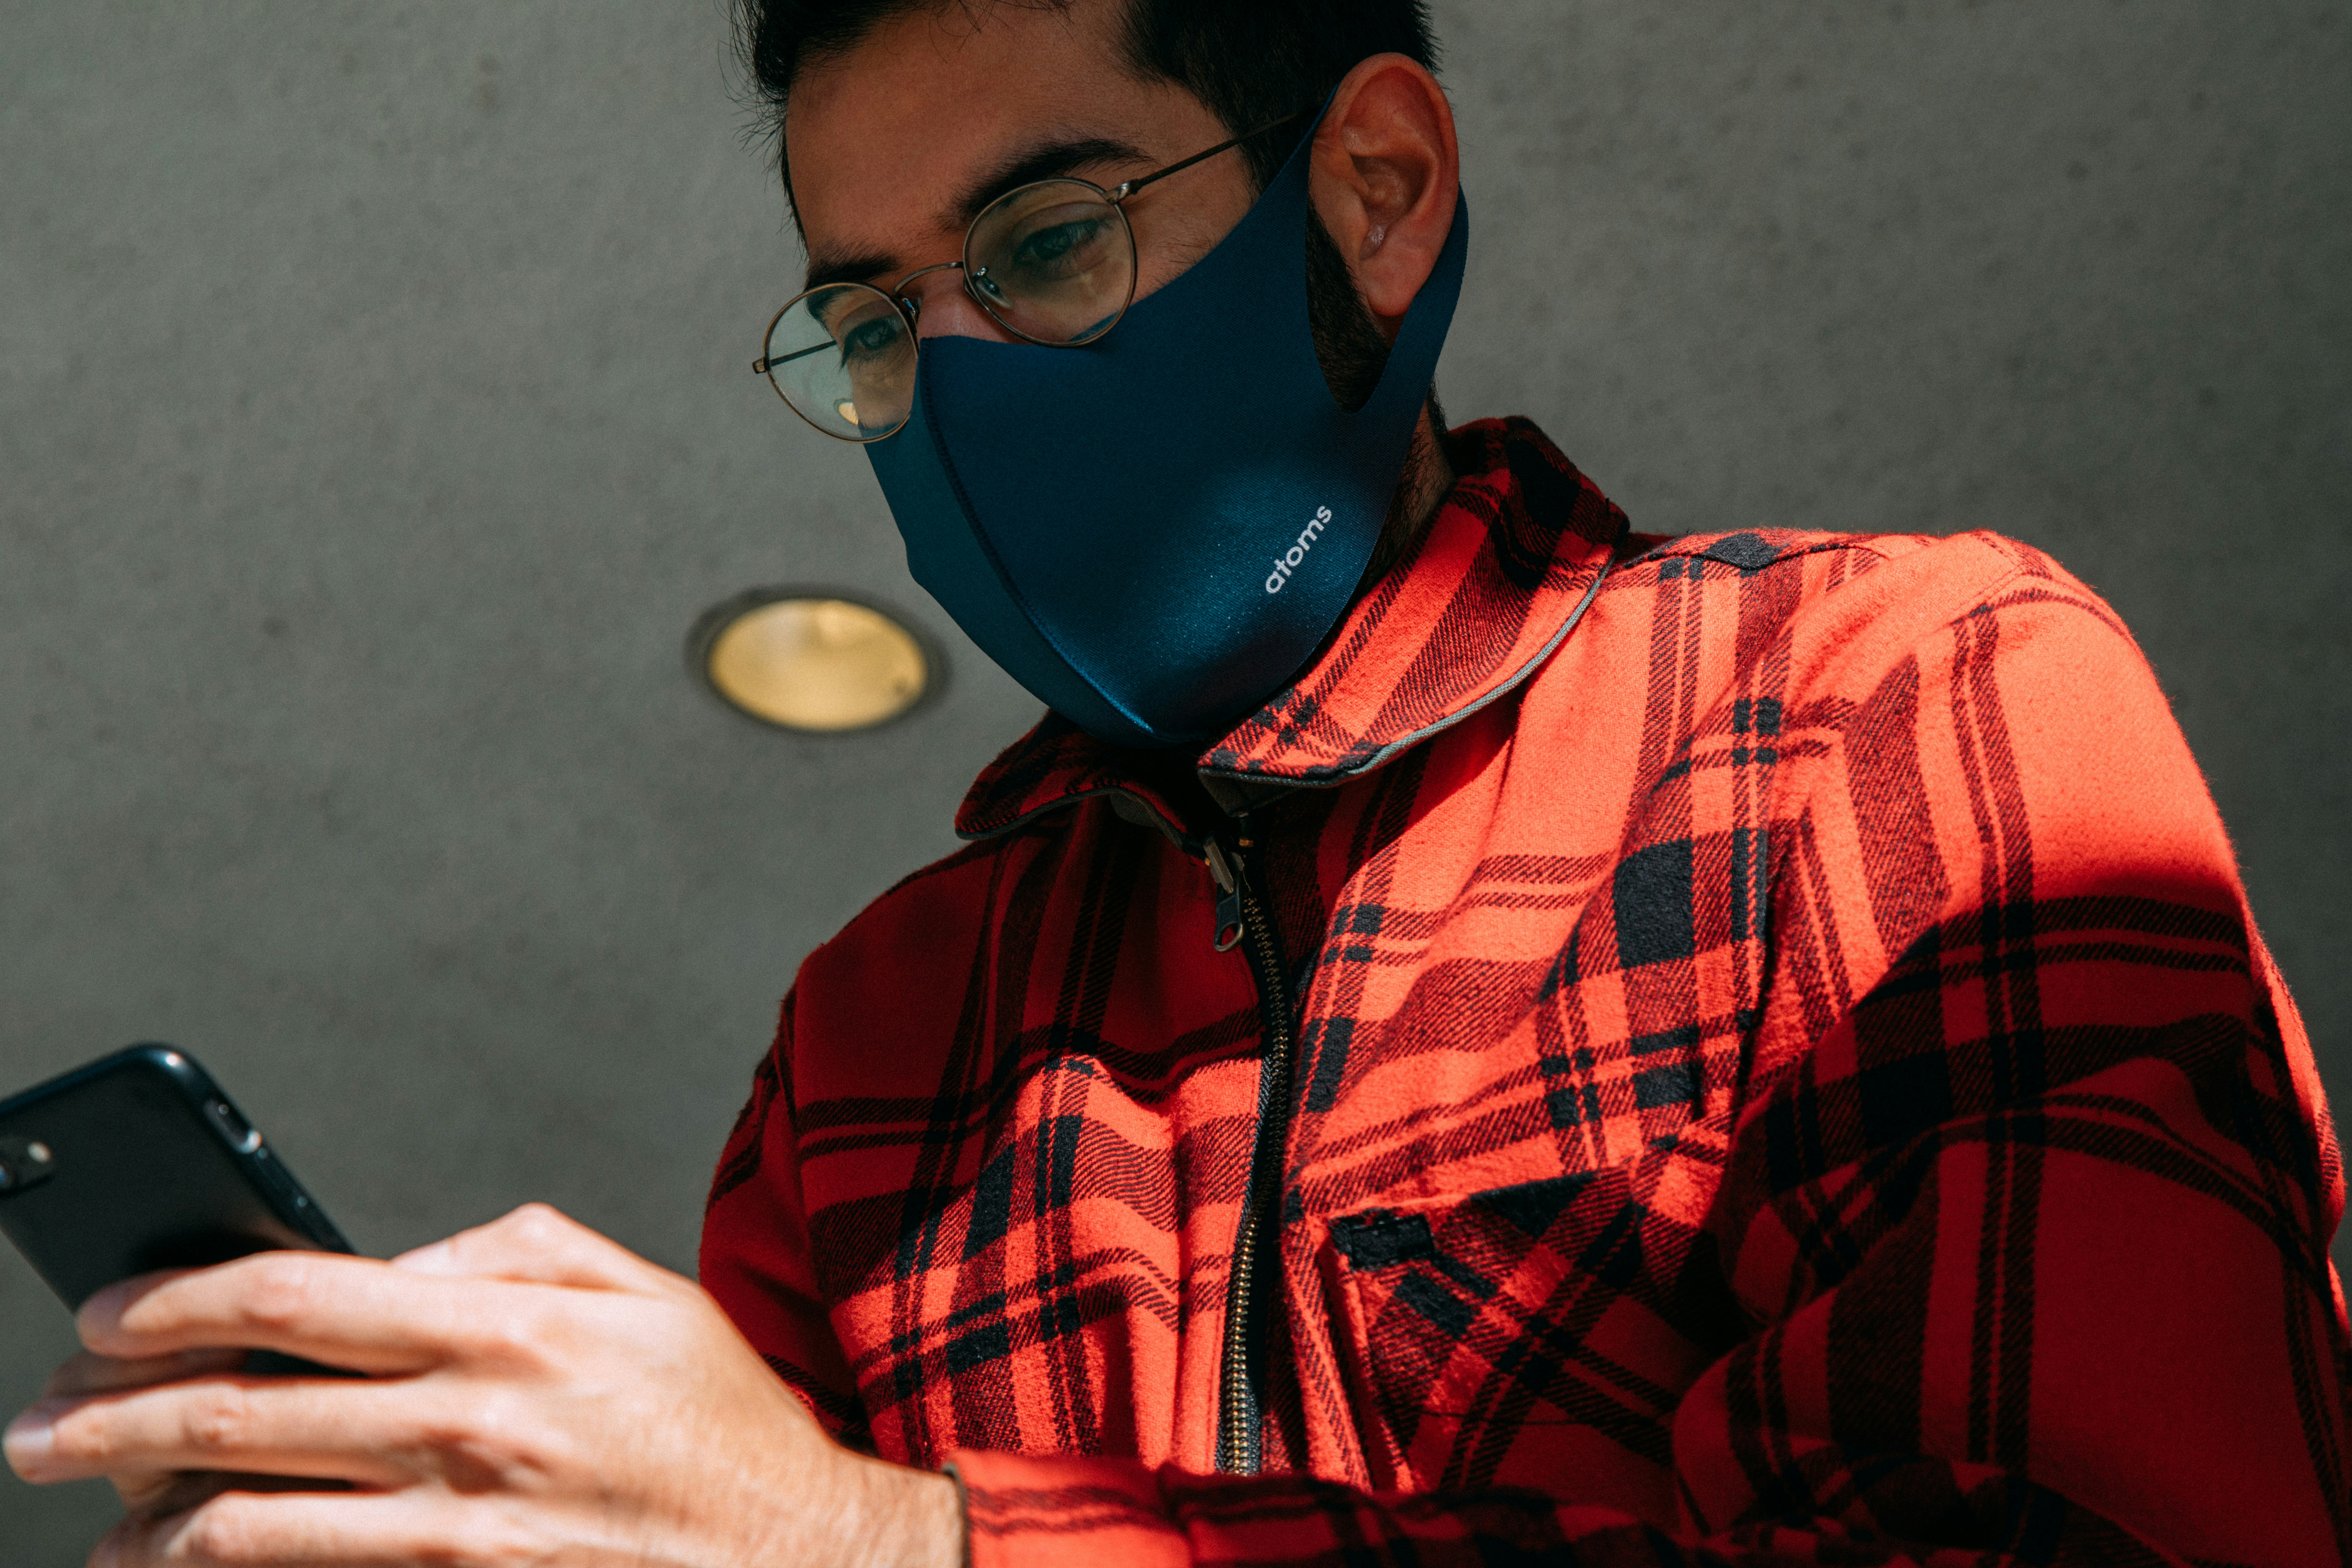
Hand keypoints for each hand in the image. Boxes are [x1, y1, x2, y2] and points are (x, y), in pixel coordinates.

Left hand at [4, 1204, 962, 1567]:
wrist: (798, 1557)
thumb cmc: (719, 1425)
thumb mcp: (645, 1292)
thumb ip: (521, 1251)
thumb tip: (404, 1262)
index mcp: (510, 1328)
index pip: (302, 1296)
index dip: (184, 1300)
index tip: (111, 1314)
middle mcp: (471, 1423)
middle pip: (246, 1411)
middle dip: (116, 1415)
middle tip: (42, 1422)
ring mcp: (462, 1527)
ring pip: (253, 1524)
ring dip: (147, 1522)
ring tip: (94, 1518)